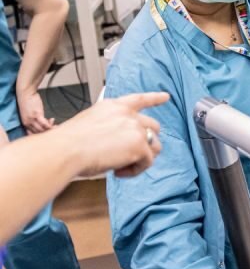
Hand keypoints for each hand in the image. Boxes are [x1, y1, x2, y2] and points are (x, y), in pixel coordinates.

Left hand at [17, 90, 53, 133]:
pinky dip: (50, 125)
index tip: (47, 130)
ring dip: (50, 128)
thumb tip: (43, 122)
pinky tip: (53, 121)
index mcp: (25, 123)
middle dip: (47, 132)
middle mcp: (27, 123)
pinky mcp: (37, 114)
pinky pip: (45, 124)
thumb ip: (34, 119)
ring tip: (55, 124)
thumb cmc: (27, 101)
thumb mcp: (28, 113)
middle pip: (38, 133)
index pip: (33, 134)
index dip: (41, 133)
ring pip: (42, 129)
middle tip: (54, 127)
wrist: (25, 93)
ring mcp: (32, 119)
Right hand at [55, 92, 169, 177]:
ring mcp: (136, 129)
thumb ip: (109, 126)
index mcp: (113, 106)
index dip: (154, 98)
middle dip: (146, 143)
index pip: (139, 99)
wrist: (65, 150)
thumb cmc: (69, 143)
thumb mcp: (89, 123)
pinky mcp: (139, 146)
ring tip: (121, 166)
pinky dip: (135, 170)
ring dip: (141, 158)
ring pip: (154, 146)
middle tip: (129, 156)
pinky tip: (118, 172)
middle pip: (153, 127)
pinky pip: (147, 162)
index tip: (166, 97)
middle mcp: (128, 115)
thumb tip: (117, 141)